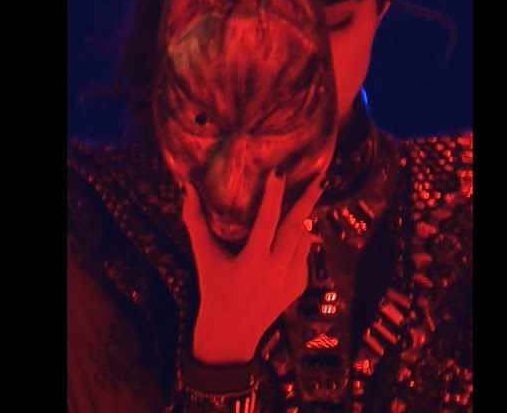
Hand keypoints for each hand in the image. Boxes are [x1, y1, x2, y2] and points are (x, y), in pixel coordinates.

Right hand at [181, 171, 326, 363]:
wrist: (230, 334)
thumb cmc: (213, 291)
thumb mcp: (204, 257)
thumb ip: (195, 222)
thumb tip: (187, 188)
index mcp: (252, 263)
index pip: (267, 221)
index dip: (273, 195)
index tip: (279, 172)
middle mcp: (275, 271)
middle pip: (296, 228)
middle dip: (308, 200)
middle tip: (319, 178)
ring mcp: (290, 281)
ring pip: (304, 241)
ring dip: (304, 219)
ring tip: (307, 197)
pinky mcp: (299, 287)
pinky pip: (304, 256)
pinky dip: (300, 240)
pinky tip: (295, 229)